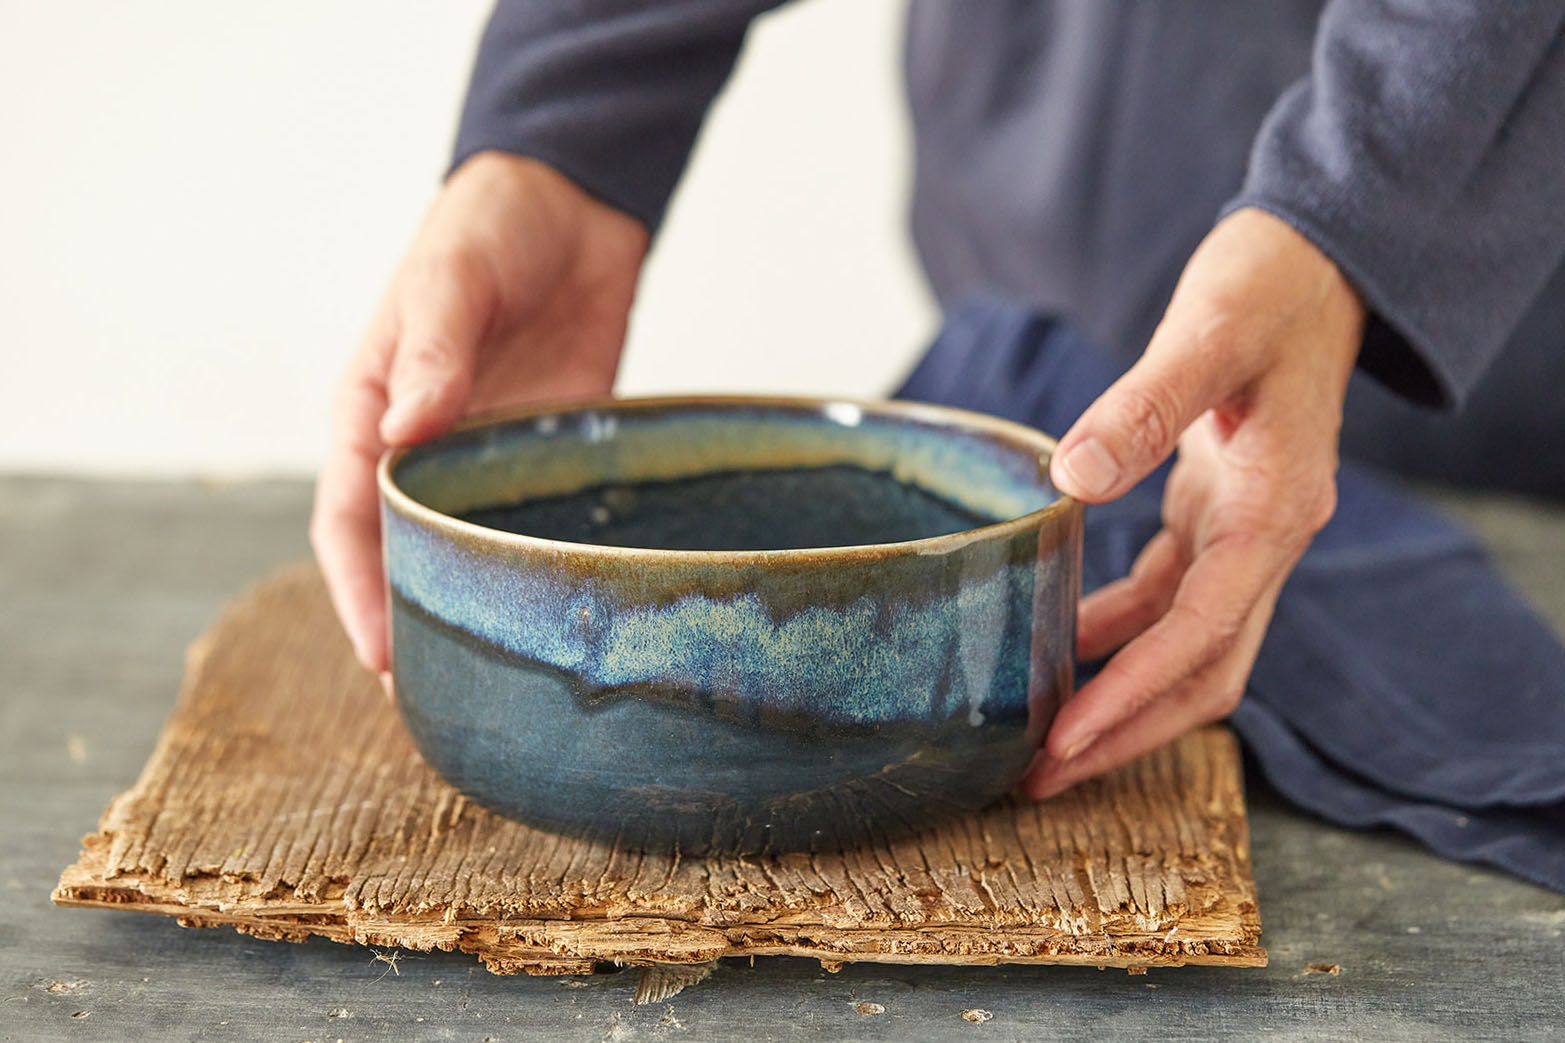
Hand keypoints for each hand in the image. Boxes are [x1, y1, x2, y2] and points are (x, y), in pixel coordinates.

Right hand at [310, 151, 647, 674]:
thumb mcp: (451, 277)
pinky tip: (567, 619)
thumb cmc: (486, 230)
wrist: (571, 206)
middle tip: (435, 703)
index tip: (379, 657)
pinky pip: (544, 526)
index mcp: (373, 415)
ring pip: (474, 555)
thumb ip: (433, 348)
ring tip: (497, 686)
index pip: (348, 520)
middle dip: (413, 627)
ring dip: (478, 615)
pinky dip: (545, 574)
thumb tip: (409, 429)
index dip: (357, 591)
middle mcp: (426, 452)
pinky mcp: (553, 460)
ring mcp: (491, 461)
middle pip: (406, 555)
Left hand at [1023, 207, 1365, 798]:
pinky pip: (1167, 598)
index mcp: (1273, 511)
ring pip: (1186, 647)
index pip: (1202, 633)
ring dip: (1117, 696)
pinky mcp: (1216, 515)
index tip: (1063, 741)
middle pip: (1204, 673)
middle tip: (1037, 778)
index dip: (1132, 695)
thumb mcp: (1208, 332)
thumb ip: (1143, 405)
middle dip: (1125, 732)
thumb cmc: (1268, 288)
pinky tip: (1057, 645)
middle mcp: (1268, 539)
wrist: (1312, 263)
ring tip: (1036, 737)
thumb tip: (1073, 480)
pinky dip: (1114, 631)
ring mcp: (1245, 533)